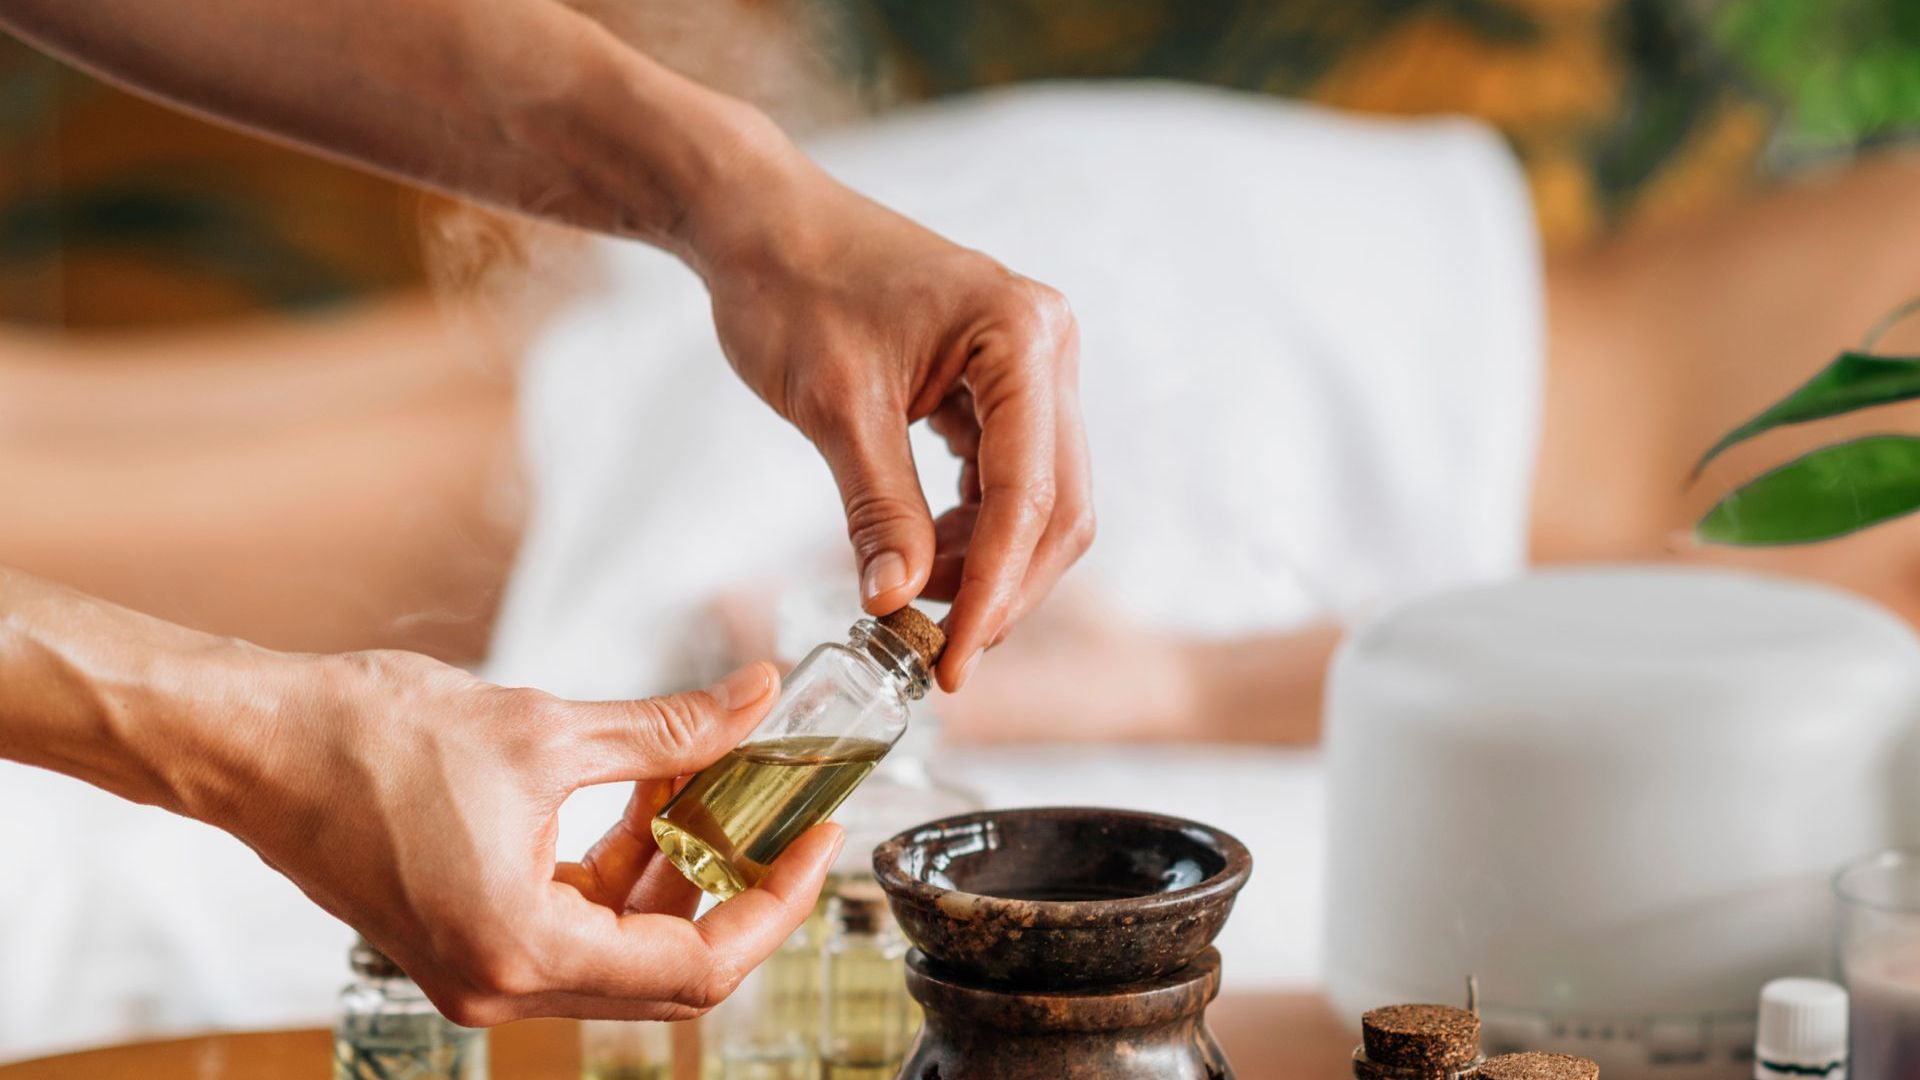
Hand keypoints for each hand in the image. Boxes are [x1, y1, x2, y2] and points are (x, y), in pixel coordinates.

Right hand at [176, 650, 839, 1025]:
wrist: (252, 742)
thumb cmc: (366, 740)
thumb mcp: (542, 728)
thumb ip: (666, 728)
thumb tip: (756, 700)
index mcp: (522, 952)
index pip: (696, 966)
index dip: (773, 904)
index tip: (816, 842)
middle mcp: (502, 983)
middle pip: (666, 966)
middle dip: (734, 886)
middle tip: (785, 814)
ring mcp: (481, 966)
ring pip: (622, 938)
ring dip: (676, 864)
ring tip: (715, 777)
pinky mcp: (467, 933)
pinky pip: (575, 916)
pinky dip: (620, 861)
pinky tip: (650, 790)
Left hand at [691, 158, 1093, 690]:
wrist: (760, 221)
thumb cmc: (791, 286)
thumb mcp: (833, 406)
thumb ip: (876, 508)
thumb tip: (894, 606)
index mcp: (1021, 336)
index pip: (1028, 493)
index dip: (992, 590)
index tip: (954, 661)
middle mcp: (1047, 346)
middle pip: (1057, 507)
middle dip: (1001, 588)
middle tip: (938, 653)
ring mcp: (1031, 364)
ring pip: (1040, 502)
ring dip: (987, 565)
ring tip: (911, 601)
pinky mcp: (1003, 384)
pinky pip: (1009, 478)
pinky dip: (970, 530)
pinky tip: (918, 557)